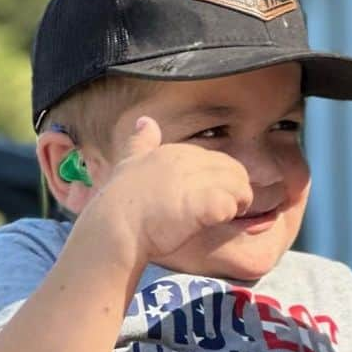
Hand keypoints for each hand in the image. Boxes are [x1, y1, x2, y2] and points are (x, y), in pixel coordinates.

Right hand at [89, 116, 254, 265]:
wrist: (113, 230)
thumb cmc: (122, 205)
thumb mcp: (129, 164)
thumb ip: (141, 144)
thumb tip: (146, 121)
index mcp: (174, 152)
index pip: (216, 159)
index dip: (220, 178)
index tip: (210, 196)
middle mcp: (185, 160)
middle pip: (233, 169)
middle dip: (237, 189)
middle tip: (227, 209)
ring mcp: (192, 180)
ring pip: (238, 186)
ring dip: (238, 203)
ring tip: (227, 216)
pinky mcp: (199, 204)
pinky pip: (229, 204)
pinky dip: (228, 214)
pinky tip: (217, 222)